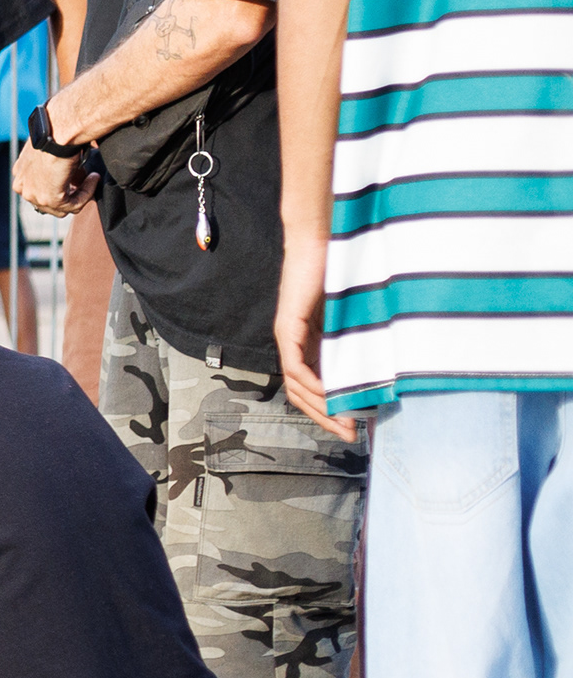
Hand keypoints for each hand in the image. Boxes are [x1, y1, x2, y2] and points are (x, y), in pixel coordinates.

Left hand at [17, 140, 91, 216]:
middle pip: (49, 204)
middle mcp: (23, 187)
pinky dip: (87, 193)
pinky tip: (93, 178)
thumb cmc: (54, 136)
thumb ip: (58, 172)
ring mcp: (34, 196)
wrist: (56, 133)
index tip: (76, 181)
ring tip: (92, 177)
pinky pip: (74, 204)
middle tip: (85, 182)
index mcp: (21, 175)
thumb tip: (75, 182)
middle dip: (70, 195)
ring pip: (62, 207)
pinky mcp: (49, 199)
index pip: (40, 192)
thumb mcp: (52, 156)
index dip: (60, 189)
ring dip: (81, 194)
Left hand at [274, 240, 356, 441]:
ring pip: (297, 385)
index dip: (332, 410)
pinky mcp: (288, 327)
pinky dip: (311, 384)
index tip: (354, 427)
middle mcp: (295, 345)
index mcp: (311, 345)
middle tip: (350, 435)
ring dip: (320, 407)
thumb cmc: (343, 274)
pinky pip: (295, 365)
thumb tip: (387, 365)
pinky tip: (329, 396)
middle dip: (327, 417)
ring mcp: (289, 337)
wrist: (323, 242)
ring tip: (344, 422)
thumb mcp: (356, 317)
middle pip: (302, 394)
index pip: (314, 388)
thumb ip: (362, 340)